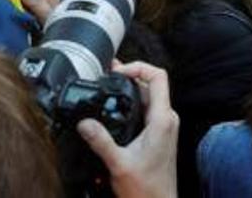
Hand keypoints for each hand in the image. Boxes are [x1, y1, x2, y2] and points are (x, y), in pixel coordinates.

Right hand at [78, 62, 178, 197]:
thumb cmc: (146, 190)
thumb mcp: (118, 163)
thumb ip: (100, 141)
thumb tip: (85, 123)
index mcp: (162, 120)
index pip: (158, 77)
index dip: (138, 67)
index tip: (118, 71)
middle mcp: (166, 120)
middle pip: (151, 84)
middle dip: (130, 76)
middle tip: (108, 75)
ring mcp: (164, 127)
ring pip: (149, 97)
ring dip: (130, 90)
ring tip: (110, 85)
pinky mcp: (159, 135)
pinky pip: (147, 110)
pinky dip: (132, 103)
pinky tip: (117, 107)